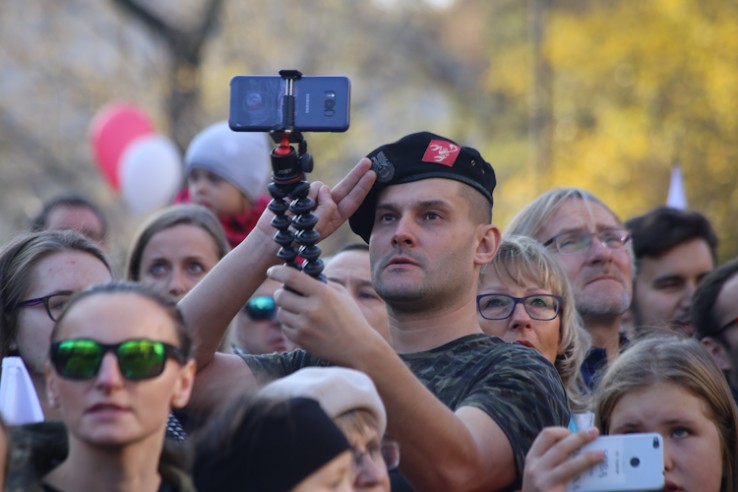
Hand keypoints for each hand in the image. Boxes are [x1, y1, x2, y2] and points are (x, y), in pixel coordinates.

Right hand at [253, 157, 374, 243]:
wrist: (272, 237)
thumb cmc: (296, 237)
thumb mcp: (318, 228)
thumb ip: (327, 209)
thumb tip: (324, 189)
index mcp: (335, 217)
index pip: (352, 200)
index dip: (363, 187)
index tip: (372, 174)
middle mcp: (326, 206)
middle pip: (345, 187)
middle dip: (356, 174)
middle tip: (368, 162)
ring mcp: (313, 198)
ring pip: (321, 187)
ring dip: (314, 197)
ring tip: (301, 211)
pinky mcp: (300, 192)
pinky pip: (306, 186)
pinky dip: (302, 193)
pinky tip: (294, 203)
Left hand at [267, 263, 385, 366]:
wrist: (358, 348)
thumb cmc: (351, 318)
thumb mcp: (341, 294)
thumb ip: (322, 283)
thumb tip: (301, 275)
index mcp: (323, 293)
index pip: (291, 276)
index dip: (277, 272)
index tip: (272, 271)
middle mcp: (312, 309)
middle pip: (280, 295)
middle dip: (282, 293)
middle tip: (289, 294)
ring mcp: (304, 326)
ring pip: (280, 313)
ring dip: (287, 310)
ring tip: (301, 312)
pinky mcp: (300, 340)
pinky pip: (284, 328)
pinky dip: (290, 325)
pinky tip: (304, 325)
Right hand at [522, 427, 604, 491]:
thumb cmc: (537, 491)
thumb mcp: (536, 472)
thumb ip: (550, 460)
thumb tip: (578, 450)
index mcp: (532, 458)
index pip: (546, 435)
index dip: (562, 431)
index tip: (574, 433)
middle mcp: (536, 468)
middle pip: (560, 447)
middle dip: (580, 437)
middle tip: (595, 432)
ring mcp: (544, 483)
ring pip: (569, 466)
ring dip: (587, 458)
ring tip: (601, 454)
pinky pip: (576, 487)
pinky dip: (588, 483)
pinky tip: (600, 481)